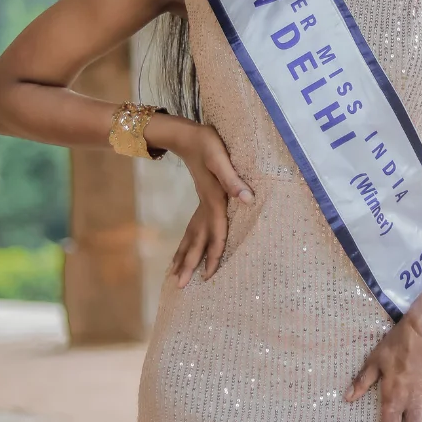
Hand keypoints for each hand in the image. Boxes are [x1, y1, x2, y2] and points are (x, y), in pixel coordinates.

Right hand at [169, 122, 253, 287]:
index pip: (216, 232)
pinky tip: (180, 252)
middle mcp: (205, 205)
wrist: (185, 135)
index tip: (208, 275)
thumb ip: (233, 179)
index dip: (214, 254)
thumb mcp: (221, 158)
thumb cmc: (206, 143)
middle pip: (198, 240)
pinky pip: (191, 228)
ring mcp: (200, 204)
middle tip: (180, 287)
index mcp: (213, 199)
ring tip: (173, 277)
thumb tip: (248, 199)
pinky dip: (185, 243)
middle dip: (189, 264)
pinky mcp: (201, 199)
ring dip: (184, 257)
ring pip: (191, 236)